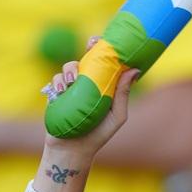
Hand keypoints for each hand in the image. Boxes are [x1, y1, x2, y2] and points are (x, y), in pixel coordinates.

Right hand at [43, 37, 139, 161]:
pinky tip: (63, 90)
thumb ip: (123, 94)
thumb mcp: (116, 115)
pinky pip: (56, 79)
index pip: (107, 63)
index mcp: (105, 85)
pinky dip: (59, 81)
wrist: (74, 149)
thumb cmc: (99, 134)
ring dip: (72, 69)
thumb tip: (134, 70)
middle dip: (89, 47)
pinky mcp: (57, 93)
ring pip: (71, 66)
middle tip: (90, 46)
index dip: (108, 49)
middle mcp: (89, 82)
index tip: (109, 41)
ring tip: (73, 81)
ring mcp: (72, 86)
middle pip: (88, 57)